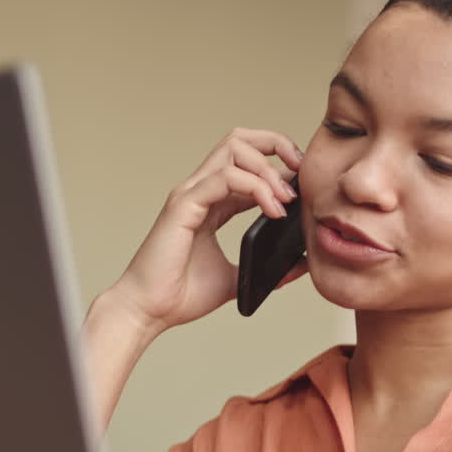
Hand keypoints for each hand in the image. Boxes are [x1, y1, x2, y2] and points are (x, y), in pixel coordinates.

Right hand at [108, 127, 306, 335]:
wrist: (149, 311)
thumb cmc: (181, 294)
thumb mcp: (237, 278)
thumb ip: (266, 268)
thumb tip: (301, 264)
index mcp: (211, 201)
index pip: (246, 161)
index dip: (278, 163)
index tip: (302, 182)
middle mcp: (200, 190)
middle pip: (239, 140)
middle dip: (275, 145)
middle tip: (299, 171)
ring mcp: (191, 194)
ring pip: (234, 150)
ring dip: (268, 169)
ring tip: (286, 199)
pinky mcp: (184, 206)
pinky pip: (225, 178)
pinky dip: (256, 188)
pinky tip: (272, 210)